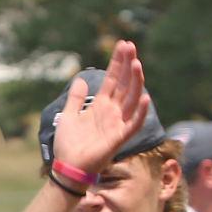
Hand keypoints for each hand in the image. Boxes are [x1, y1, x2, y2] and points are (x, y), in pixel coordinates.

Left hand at [51, 40, 150, 176]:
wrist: (67, 167)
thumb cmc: (68, 144)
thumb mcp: (68, 115)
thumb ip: (76, 98)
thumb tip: (80, 79)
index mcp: (101, 105)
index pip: (113, 79)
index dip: (118, 62)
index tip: (123, 45)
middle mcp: (112, 112)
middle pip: (124, 84)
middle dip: (128, 65)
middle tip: (131, 46)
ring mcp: (117, 124)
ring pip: (131, 99)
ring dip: (135, 82)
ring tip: (137, 64)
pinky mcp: (119, 138)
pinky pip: (133, 124)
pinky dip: (140, 112)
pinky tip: (145, 98)